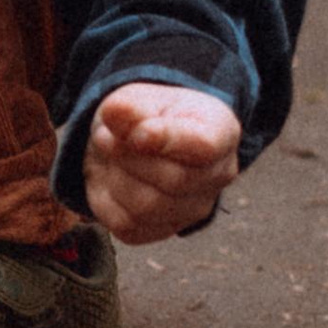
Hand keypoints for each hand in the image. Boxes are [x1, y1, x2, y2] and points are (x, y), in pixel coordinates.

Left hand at [83, 83, 240, 243]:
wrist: (132, 140)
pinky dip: (108, 199)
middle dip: (129, 156)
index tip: (137, 132)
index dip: (166, 140)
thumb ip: (130, 108)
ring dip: (115, 176)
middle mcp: (218, 176)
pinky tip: (112, 176)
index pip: (204, 146)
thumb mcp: (137, 98)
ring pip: (147, 207)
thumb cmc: (144, 115)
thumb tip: (116, 113)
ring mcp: (193, 209)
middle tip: (106, 135)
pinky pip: (127, 225)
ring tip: (109, 153)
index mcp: (221, 131)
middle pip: (173, 180)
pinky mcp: (162, 230)